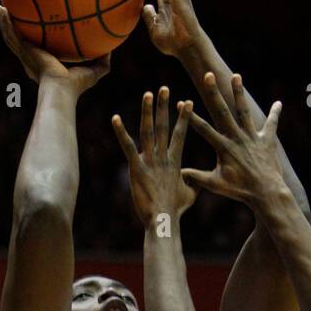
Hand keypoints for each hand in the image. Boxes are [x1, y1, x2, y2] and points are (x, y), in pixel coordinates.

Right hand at [0, 5, 110, 92]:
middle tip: (14, 15)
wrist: (60, 90)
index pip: (41, 49)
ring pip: (11, 36)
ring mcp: (25, 55)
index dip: (37, 40)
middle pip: (23, 40)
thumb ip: (103, 61)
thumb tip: (112, 49)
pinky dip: (3, 21)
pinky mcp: (21, 51)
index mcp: (46, 64)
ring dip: (4, 22)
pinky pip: (10, 33)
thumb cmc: (75, 86)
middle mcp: (32, 59)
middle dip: (18, 29)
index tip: (37, 30)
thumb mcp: (94, 71)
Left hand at [112, 87, 195, 228]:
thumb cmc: (175, 211)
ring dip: (148, 112)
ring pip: (149, 132)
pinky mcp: (137, 169)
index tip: (186, 102)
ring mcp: (150, 162)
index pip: (180, 135)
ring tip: (147, 94)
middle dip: (164, 107)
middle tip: (164, 89)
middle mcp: (163, 158)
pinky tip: (115, 118)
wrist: (164, 221)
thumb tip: (195, 179)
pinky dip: (121, 132)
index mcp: (175, 162)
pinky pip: (128, 147)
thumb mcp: (189, 194)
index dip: (183, 118)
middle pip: (164, 127)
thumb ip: (191, 182)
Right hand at [182, 73, 283, 205]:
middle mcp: (237, 138)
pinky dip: (275, 114)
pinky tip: (279, 103)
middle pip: (223, 111)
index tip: (180, 103)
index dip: (190, 116)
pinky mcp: (267, 140)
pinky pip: (271, 124)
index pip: (203, 129)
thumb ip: (197, 177)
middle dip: (214, 92)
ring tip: (236, 75)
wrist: (266, 193)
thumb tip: (179, 173)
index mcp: (224, 148)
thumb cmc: (240, 190)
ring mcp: (252, 137)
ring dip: (239, 93)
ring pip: (244, 111)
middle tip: (209, 75)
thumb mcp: (216, 184)